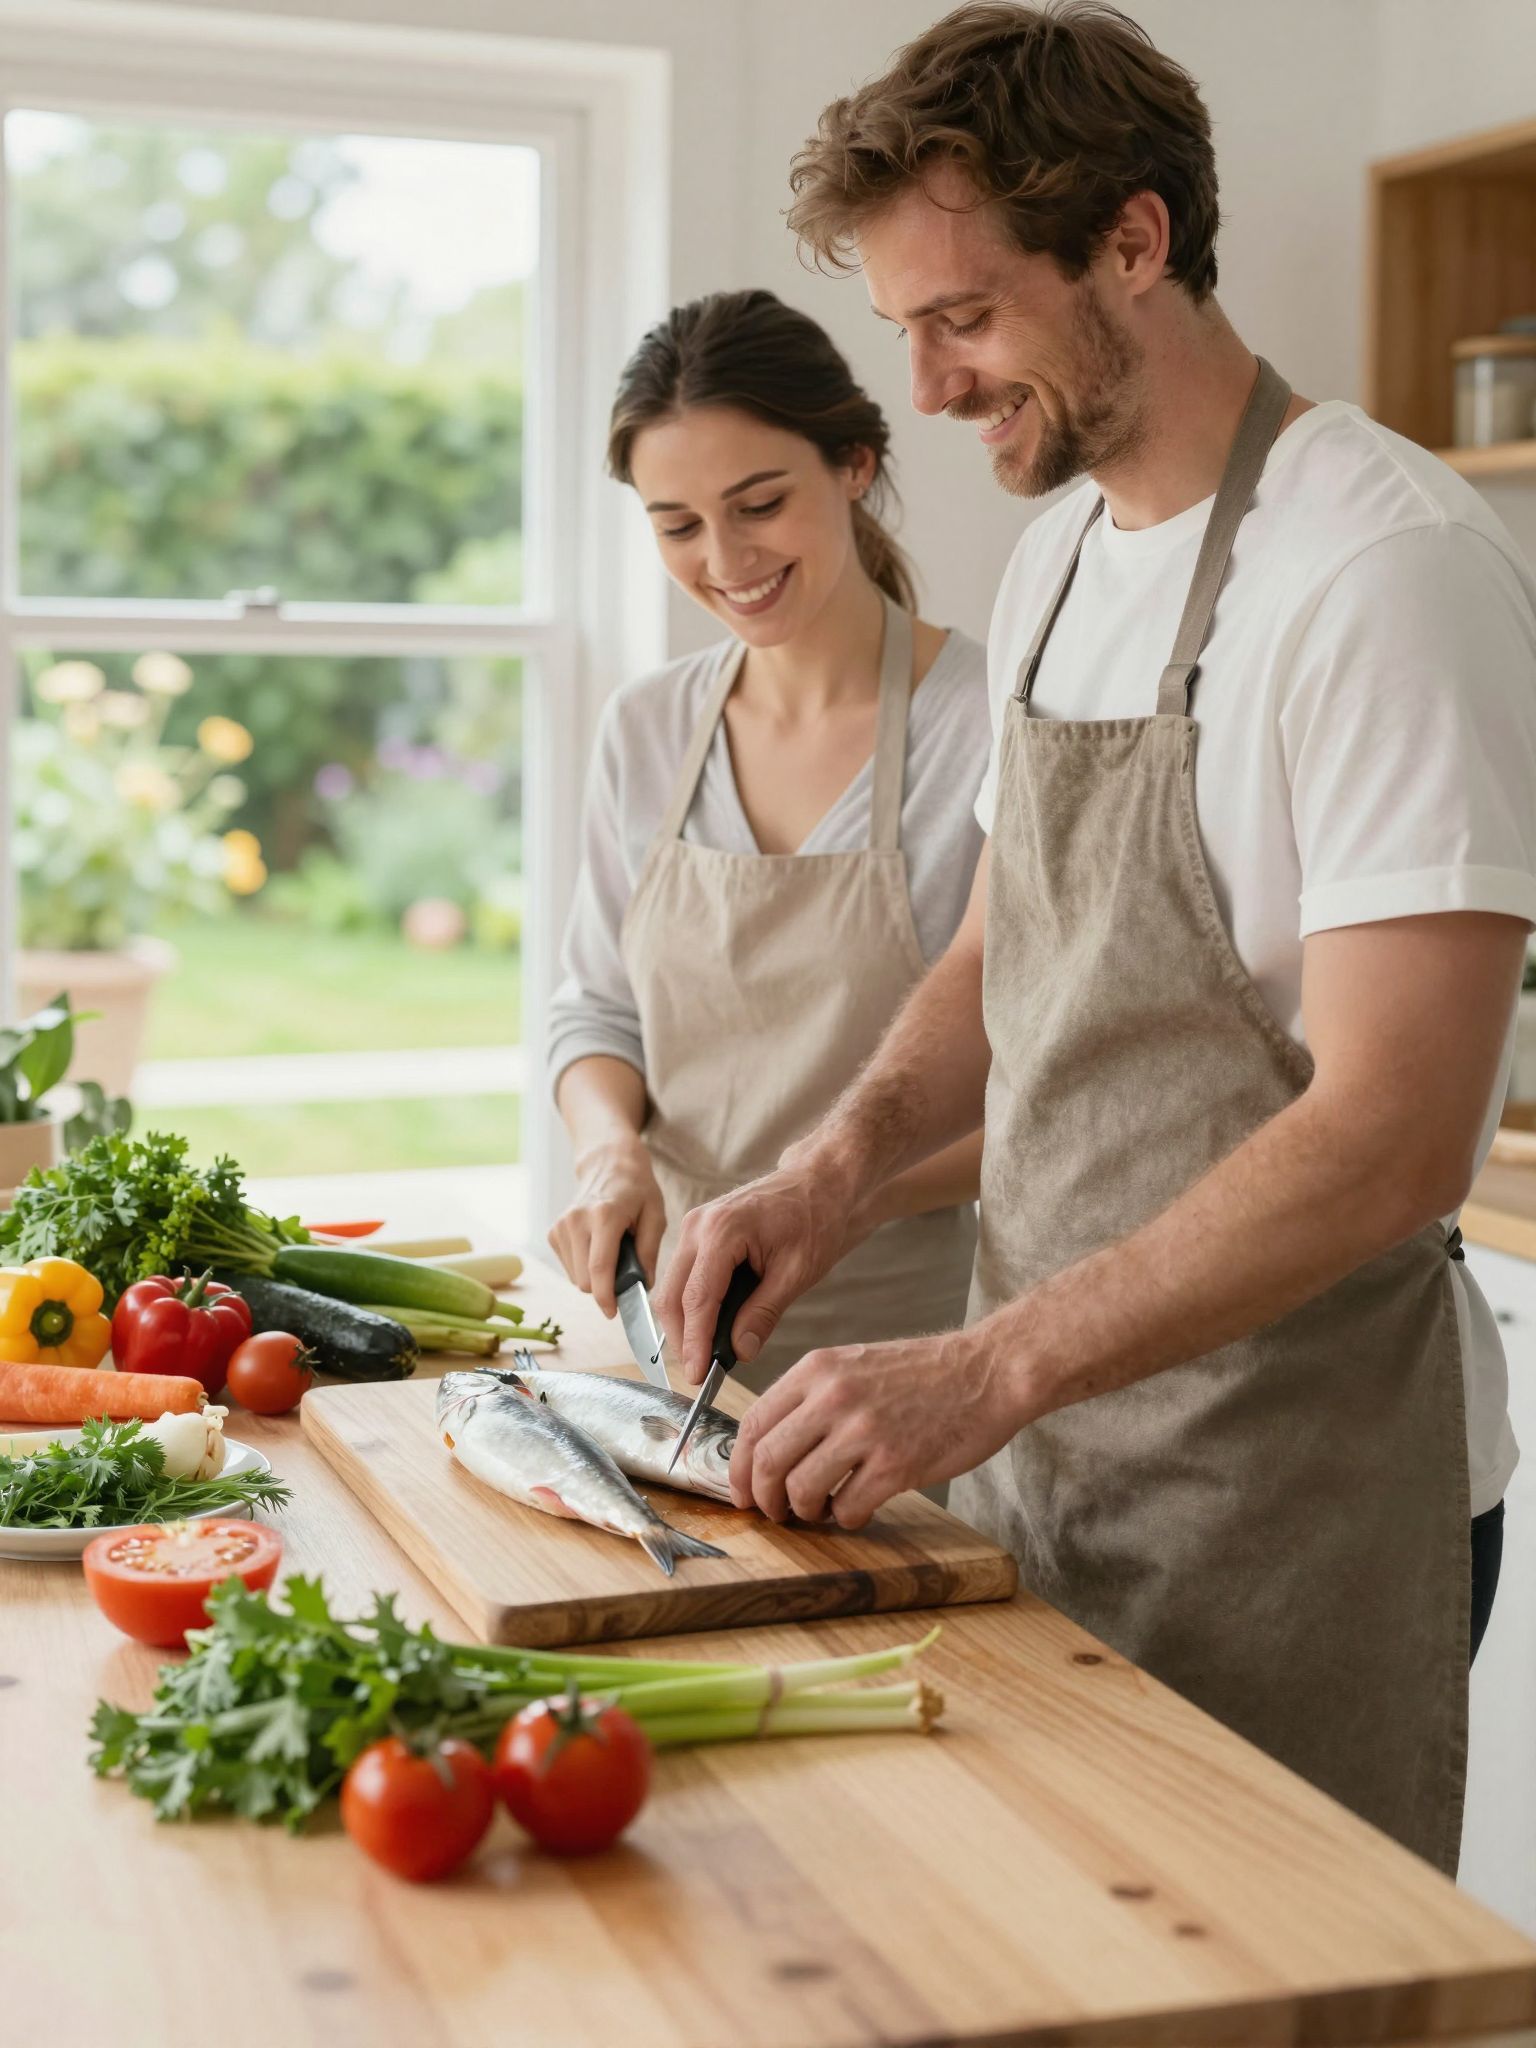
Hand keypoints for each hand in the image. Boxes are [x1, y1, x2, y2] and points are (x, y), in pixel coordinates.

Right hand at [547, 1139, 665, 1316]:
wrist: (607, 1164)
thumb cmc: (636, 1189)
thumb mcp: (655, 1215)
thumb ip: (650, 1251)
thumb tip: (643, 1285)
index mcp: (604, 1215)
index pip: (599, 1269)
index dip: (606, 1297)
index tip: (614, 1313)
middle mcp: (576, 1220)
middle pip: (585, 1280)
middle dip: (605, 1286)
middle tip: (625, 1270)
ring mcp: (561, 1226)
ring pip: (576, 1278)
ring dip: (595, 1276)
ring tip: (611, 1251)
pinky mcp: (553, 1232)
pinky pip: (570, 1268)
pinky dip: (585, 1266)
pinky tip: (596, 1247)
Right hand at [653, 1155, 868, 1385]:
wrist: (818, 1182)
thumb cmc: (814, 1217)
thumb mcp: (796, 1272)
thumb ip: (763, 1313)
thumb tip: (740, 1351)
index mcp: (721, 1230)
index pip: (697, 1299)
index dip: (695, 1342)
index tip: (699, 1375)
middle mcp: (698, 1225)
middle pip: (671, 1295)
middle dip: (682, 1338)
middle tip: (702, 1372)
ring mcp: (694, 1226)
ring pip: (672, 1288)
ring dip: (685, 1324)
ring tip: (708, 1354)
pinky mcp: (698, 1234)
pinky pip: (683, 1276)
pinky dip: (691, 1305)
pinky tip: (711, 1327)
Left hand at [729, 1328, 1028, 1529]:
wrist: (987, 1372)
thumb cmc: (922, 1375)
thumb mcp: (854, 1366)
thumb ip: (812, 1398)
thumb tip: (771, 1448)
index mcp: (817, 1369)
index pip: (753, 1424)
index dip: (738, 1467)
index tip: (742, 1491)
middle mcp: (834, 1396)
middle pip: (768, 1461)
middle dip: (764, 1498)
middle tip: (775, 1513)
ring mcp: (865, 1431)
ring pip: (802, 1489)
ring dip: (806, 1511)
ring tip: (821, 1510)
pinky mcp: (897, 1464)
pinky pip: (849, 1508)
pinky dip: (847, 1518)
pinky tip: (858, 1509)